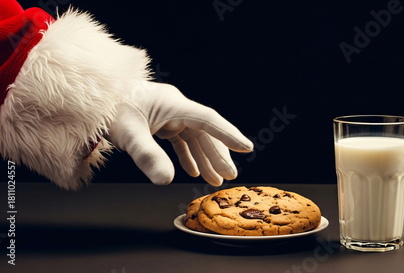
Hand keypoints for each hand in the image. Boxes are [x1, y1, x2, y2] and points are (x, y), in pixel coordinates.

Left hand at [107, 81, 252, 185]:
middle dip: (218, 155)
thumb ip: (147, 156)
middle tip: (229, 176)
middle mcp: (175, 108)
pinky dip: (188, 155)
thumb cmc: (109, 109)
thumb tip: (166, 181)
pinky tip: (193, 170)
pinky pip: (181, 140)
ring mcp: (169, 115)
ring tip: (215, 180)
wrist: (94, 97)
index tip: (246, 148)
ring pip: (194, 138)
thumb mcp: (128, 134)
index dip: (228, 134)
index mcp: (173, 104)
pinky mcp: (160, 122)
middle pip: (204, 132)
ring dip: (205, 158)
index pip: (207, 120)